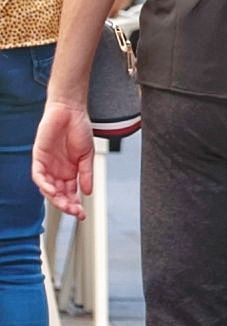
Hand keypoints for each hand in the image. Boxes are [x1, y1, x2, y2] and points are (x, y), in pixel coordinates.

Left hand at [33, 101, 94, 220]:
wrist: (71, 111)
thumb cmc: (79, 129)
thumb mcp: (88, 155)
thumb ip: (86, 174)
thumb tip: (88, 192)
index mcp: (69, 172)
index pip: (70, 193)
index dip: (75, 204)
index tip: (82, 214)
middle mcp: (57, 171)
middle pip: (58, 194)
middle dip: (66, 205)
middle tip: (75, 211)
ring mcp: (47, 165)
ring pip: (47, 188)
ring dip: (55, 198)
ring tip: (65, 204)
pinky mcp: (38, 157)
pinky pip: (38, 176)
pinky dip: (44, 185)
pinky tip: (52, 191)